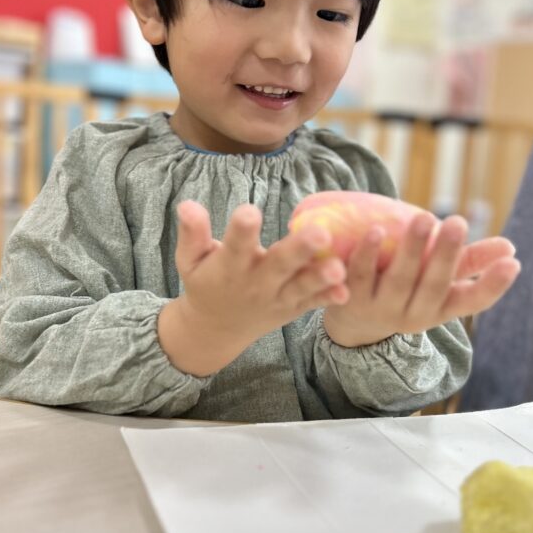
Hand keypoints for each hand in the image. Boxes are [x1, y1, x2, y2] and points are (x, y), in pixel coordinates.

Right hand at [158, 200, 349, 374]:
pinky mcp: (293, 307)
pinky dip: (328, 298)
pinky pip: (312, 302)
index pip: (235, 246)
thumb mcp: (189, 261)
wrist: (217, 328)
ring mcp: (277, 297)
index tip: (248, 211)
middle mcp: (256, 282)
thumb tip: (186, 204)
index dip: (241, 230)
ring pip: (301, 286)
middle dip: (299, 250)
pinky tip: (346, 291)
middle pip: (279, 265)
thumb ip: (192, 234)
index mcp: (229, 267)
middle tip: (320, 234)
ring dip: (320, 277)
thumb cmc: (205, 283)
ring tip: (339, 268)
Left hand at [323, 212, 519, 347]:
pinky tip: (375, 229)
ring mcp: (381, 309)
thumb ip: (471, 262)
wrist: (355, 323)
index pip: (473, 302)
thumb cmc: (409, 291)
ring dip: (411, 249)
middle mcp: (413, 314)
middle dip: (446, 255)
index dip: (493, 285)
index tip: (513, 264)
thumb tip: (510, 249)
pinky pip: (360, 276)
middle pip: (433, 286)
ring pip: (398, 280)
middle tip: (458, 222)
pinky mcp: (350, 299)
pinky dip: (368, 254)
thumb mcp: (440, 283)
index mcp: (441, 309)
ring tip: (424, 218)